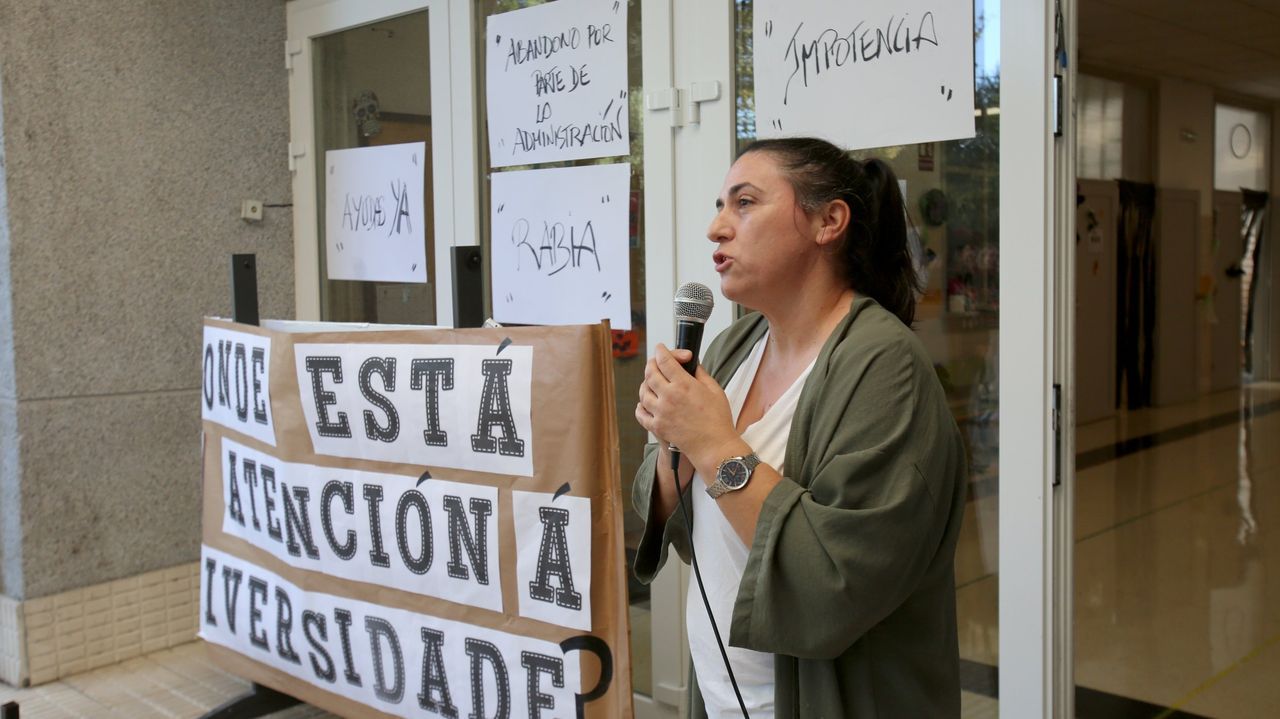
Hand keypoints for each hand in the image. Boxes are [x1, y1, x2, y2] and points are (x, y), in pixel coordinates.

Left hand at [634, 344, 739, 470]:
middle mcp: (668, 397)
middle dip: (652, 364)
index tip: (661, 348)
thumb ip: (700, 373)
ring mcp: (660, 412)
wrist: (715, 447)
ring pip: (643, 392)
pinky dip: (641, 406)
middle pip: (650, 373)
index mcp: (683, 385)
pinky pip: (641, 413)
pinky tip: (646, 403)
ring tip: (653, 383)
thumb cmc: (718, 419)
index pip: (664, 360)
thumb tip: (690, 364)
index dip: (661, 351)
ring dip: (646, 384)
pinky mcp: (657, 427)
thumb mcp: (714, 389)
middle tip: (656, 363)